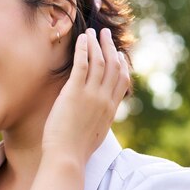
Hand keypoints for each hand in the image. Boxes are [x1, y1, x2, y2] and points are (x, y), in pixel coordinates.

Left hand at [42, 28, 129, 164]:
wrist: (67, 157)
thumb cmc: (76, 150)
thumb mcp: (96, 133)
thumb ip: (99, 120)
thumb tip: (98, 116)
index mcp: (111, 109)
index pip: (122, 80)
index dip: (121, 64)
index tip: (118, 54)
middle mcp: (104, 99)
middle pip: (113, 66)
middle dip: (110, 47)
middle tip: (105, 34)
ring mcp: (90, 95)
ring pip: (99, 62)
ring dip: (97, 44)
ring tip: (92, 31)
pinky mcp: (74, 93)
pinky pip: (82, 65)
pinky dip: (83, 49)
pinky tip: (82, 39)